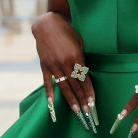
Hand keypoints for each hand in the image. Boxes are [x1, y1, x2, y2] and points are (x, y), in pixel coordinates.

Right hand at [32, 12, 96, 130]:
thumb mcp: (79, 42)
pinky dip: (50, 93)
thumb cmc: (67, 32)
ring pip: (64, 86)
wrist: (47, 24)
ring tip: (76, 111)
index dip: (89, 92)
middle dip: (82, 99)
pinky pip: (48, 81)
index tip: (93, 103)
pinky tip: (52, 103)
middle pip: (76, 86)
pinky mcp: (44, 65)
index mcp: (76, 57)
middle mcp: (65, 63)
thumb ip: (81, 59)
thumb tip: (85, 73)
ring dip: (71, 100)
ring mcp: (54, 65)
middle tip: (87, 112)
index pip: (85, 79)